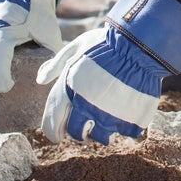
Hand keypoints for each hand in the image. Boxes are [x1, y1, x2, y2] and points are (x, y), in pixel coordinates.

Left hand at [37, 0, 180, 143]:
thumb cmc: (106, 43)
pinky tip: (128, 107)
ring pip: (101, 137)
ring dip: (103, 128)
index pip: (52, 124)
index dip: (53, 131)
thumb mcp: (77, 47)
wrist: (141, 43)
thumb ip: (57, 64)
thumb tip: (39, 79)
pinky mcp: (131, 122)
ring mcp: (110, 117)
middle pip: (77, 134)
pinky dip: (126, 123)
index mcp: (70, 91)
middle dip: (79, 131)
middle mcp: (87, 108)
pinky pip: (125, 132)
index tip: (57, 134)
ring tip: (109, 112)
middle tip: (86, 123)